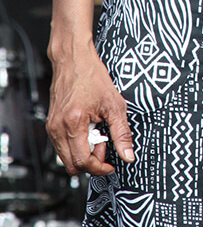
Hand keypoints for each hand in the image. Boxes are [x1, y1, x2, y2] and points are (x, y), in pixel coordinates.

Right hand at [47, 44, 133, 175]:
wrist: (73, 59)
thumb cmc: (91, 76)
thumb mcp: (114, 104)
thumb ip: (122, 132)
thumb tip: (128, 155)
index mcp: (73, 123)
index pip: (83, 161)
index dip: (99, 167)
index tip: (110, 164)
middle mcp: (58, 128)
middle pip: (71, 165)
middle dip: (91, 161)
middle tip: (104, 144)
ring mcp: (52, 126)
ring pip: (65, 157)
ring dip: (83, 153)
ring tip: (97, 134)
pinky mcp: (51, 124)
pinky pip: (62, 146)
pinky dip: (76, 145)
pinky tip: (87, 129)